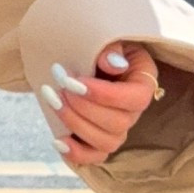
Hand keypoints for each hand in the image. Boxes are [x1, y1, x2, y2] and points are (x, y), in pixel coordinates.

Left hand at [38, 41, 160, 165]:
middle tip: (58, 83)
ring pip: (107, 142)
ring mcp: (117, 127)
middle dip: (82, 106)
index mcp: (142, 82)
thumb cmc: (94, 41)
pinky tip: (57, 141)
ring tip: (51, 98)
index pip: (136, 99)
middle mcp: (133, 110)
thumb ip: (110, 47)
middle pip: (118, 124)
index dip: (105, 96)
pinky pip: (96, 156)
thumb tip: (114, 64)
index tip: (75, 82)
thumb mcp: (104, 36)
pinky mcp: (98, 138)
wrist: (78, 49)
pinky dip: (77, 154)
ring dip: (75, 123)